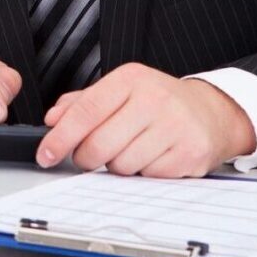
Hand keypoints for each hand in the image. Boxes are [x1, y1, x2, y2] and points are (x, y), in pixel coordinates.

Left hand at [37, 63, 256, 175]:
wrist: (211, 112)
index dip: (61, 136)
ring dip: (116, 165)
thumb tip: (52, 119)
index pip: (86, 111)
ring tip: (129, 149)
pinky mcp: (191, 153)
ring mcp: (175, 127)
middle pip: (100, 143)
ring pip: (122, 164)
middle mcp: (154, 99)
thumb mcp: (119, 90)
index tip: (46, 153)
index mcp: (130, 79)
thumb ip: (82, 102)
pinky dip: (142, 173)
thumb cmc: (158, 101)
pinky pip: (148, 176)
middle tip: (88, 156)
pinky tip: (151, 156)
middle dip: (85, 157)